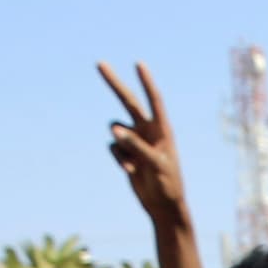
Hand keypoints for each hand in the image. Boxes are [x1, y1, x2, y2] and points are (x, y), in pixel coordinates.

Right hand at [96, 60, 188, 229]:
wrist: (162, 204)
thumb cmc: (168, 183)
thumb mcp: (155, 164)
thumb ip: (137, 146)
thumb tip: (114, 129)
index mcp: (162, 129)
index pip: (154, 100)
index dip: (146, 82)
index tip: (138, 64)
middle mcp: (148, 129)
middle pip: (128, 101)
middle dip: (114, 83)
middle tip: (99, 63)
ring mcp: (135, 139)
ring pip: (116, 129)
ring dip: (121, 146)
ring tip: (135, 164)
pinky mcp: (126, 151)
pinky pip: (113, 147)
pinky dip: (119, 159)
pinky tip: (131, 171)